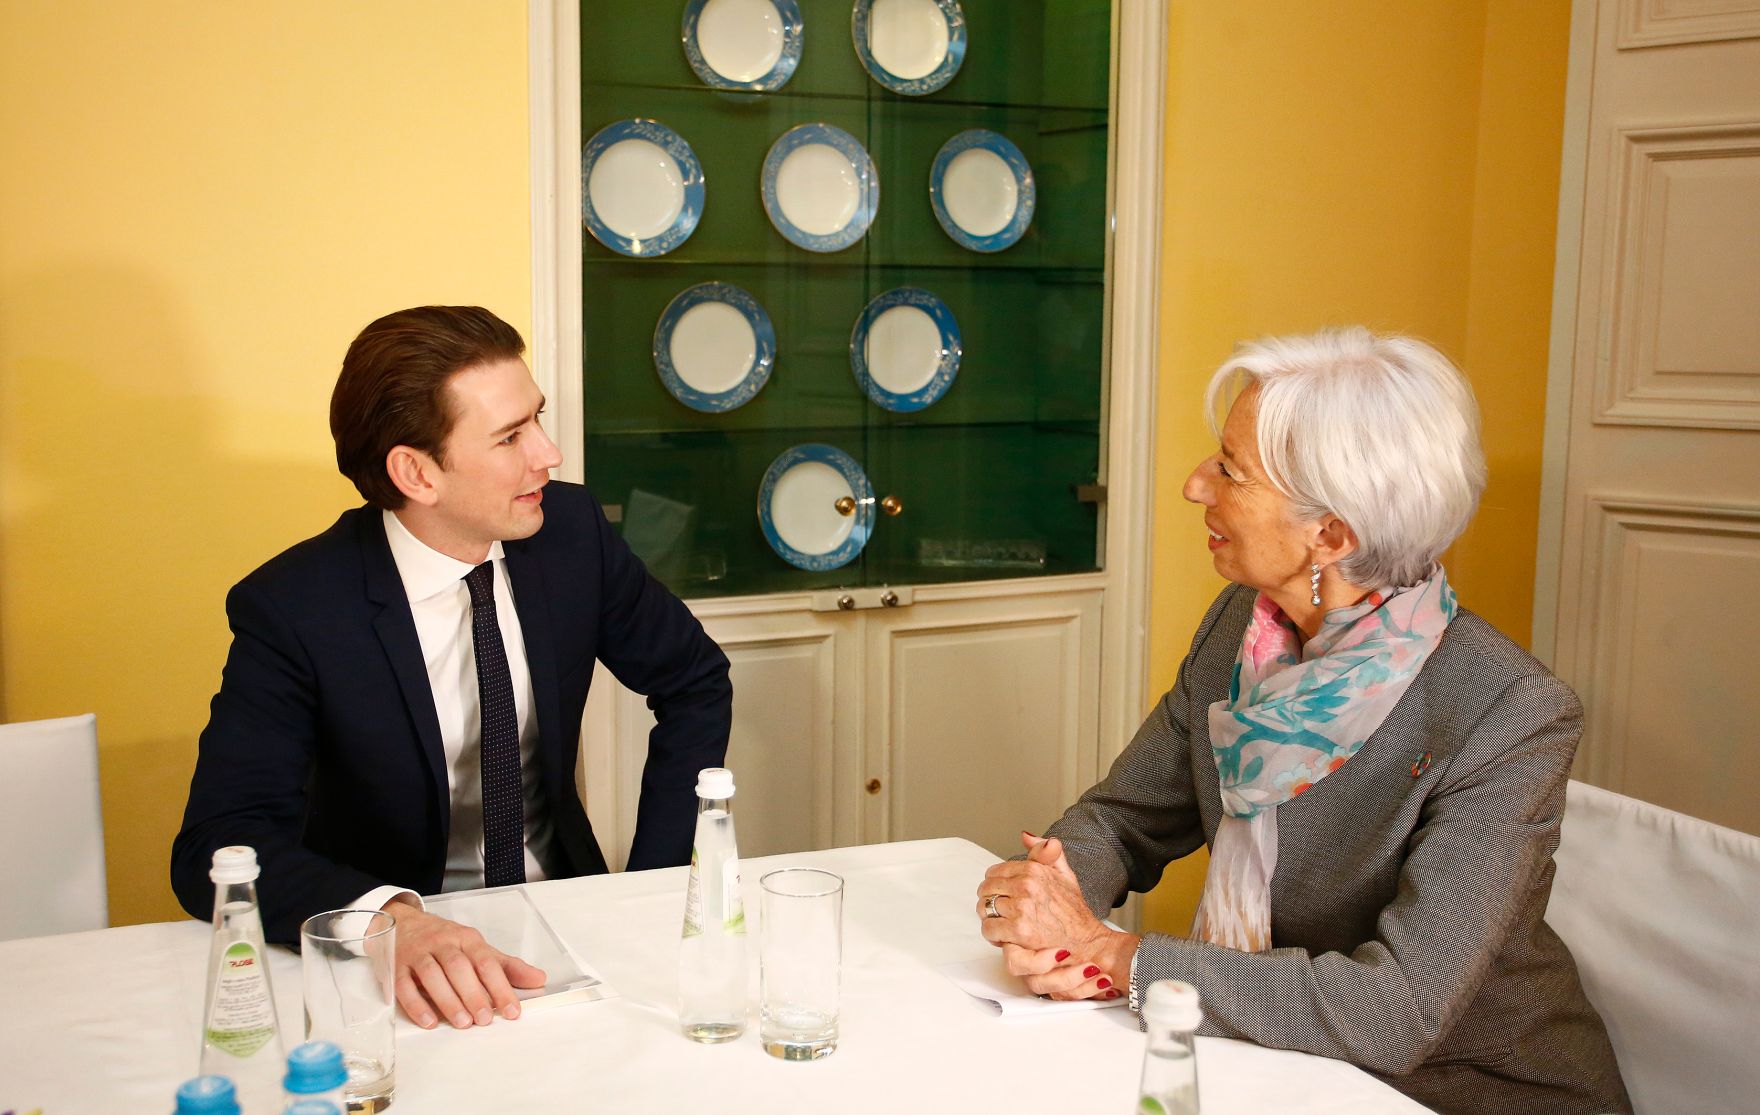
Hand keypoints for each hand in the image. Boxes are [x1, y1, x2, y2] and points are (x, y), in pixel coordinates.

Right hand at [384, 898, 545, 1029]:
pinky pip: (404, 985)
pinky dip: (416, 1004)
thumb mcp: (478, 948)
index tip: (512, 1010)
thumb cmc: (446, 941)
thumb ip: (506, 966)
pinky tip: (429, 1021)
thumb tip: (538, 979)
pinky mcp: (398, 967)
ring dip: (448, 1000)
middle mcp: (443, 943)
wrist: (405, 923)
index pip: (487, 962)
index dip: (501, 987)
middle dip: (474, 994)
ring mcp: (418, 954)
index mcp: (467, 939)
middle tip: (485, 1020)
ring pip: (432, 975)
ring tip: (463, 1023)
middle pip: (459, 967)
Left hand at [978, 832, 1138, 999]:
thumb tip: (1025, 835)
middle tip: (1002, 912)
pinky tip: (1005, 937)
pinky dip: (993, 935)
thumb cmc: (1074, 912)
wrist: (1088, 941)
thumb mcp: (1065, 875)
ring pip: (984, 909)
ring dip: (991, 919)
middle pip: (986, 890)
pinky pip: (989, 929)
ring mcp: (1022, 908)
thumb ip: (1044, 853)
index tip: (1004, 895)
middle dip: (990, 901)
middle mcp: (1026, 886)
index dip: (996, 886)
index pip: (994, 872)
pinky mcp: (1019, 931)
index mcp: (1034, 870)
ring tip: (1004, 924)